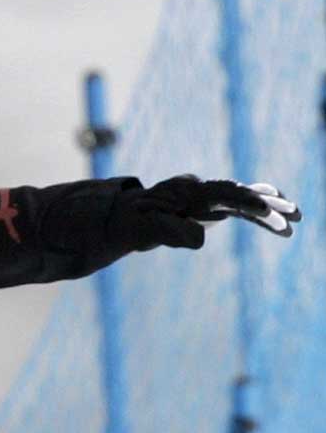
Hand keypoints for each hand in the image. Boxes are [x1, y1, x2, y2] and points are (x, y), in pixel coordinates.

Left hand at [114, 175, 300, 250]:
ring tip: (297, 219)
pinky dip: (262, 218)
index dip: (244, 200)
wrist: (135, 212)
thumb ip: (172, 232)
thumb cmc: (141, 220)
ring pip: (247, 202)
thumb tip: (202, 240)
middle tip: (292, 213)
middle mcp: (208, 192)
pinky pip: (244, 212)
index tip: (262, 208)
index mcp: (193, 194)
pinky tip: (282, 226)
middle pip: (243, 194)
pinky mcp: (217, 209)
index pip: (225, 195)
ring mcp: (214, 200)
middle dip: (268, 204)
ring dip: (272, 211)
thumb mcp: (150, 227)